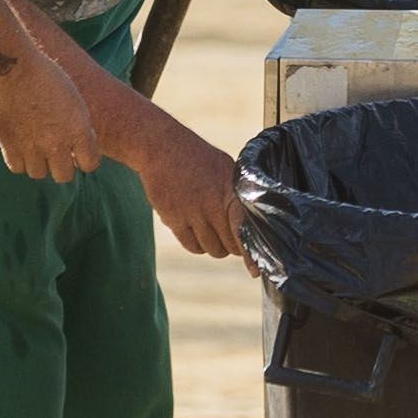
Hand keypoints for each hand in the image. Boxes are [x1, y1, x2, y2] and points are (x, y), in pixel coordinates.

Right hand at [0, 53, 102, 184]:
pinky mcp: (9, 146)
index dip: (85, 159)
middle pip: (64, 176)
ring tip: (36, 147)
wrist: (12, 68)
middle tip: (56, 152)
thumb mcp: (73, 97)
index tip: (78, 152)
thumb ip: (78, 124)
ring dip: (39, 164)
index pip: (90, 164)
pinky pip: (18, 168)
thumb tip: (79, 145)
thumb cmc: (45, 75)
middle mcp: (57, 143)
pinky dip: (19, 160)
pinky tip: (20, 146)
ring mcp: (32, 147)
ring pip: (39, 173)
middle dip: (62, 166)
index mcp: (78, 129)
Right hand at [137, 117, 245, 259]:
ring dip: (215, 246)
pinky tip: (197, 231)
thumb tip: (253, 227)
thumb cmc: (199, 159)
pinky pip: (192, 247)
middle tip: (229, 236)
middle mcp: (213, 205)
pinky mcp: (173, 219)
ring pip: (212, 249)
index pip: (245, 230)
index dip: (251, 253)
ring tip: (212, 229)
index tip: (255, 270)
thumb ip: (238, 197)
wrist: (162, 147)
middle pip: (230, 245)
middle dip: (233, 246)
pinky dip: (197, 245)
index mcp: (230, 192)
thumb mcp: (226, 169)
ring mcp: (192, 213)